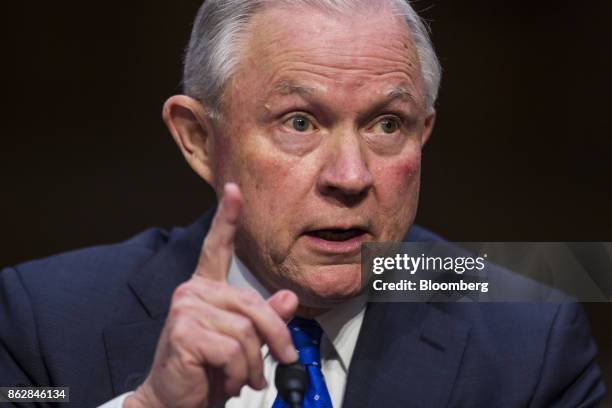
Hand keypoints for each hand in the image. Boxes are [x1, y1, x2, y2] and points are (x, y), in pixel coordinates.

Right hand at [125, 183, 298, 407]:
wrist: (173, 403)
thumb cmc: (206, 372)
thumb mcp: (242, 344)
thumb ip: (264, 319)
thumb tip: (289, 299)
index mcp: (205, 289)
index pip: (217, 248)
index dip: (227, 218)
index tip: (233, 190)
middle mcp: (192, 291)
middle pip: (253, 303)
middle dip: (274, 338)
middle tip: (277, 364)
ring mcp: (186, 308)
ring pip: (246, 330)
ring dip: (252, 364)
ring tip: (240, 378)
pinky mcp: (184, 330)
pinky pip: (233, 348)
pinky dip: (238, 372)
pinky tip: (225, 382)